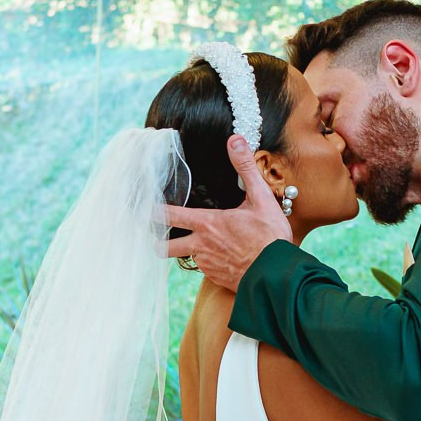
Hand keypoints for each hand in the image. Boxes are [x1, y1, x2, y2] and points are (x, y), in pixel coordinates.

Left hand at [162, 135, 294, 290]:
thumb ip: (245, 168)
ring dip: (190, 250)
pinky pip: (205, 269)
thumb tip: (235, 141)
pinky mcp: (216, 278)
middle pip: (165, 247)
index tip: (143, 209)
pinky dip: (209, 262)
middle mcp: (201, 246)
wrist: (276, 276)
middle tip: (157, 235)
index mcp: (207, 224)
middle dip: (158, 241)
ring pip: (187, 257)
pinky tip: (223, 255)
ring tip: (201, 242)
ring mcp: (207, 265)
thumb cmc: (269, 238)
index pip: (169, 216)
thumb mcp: (261, 198)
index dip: (152, 212)